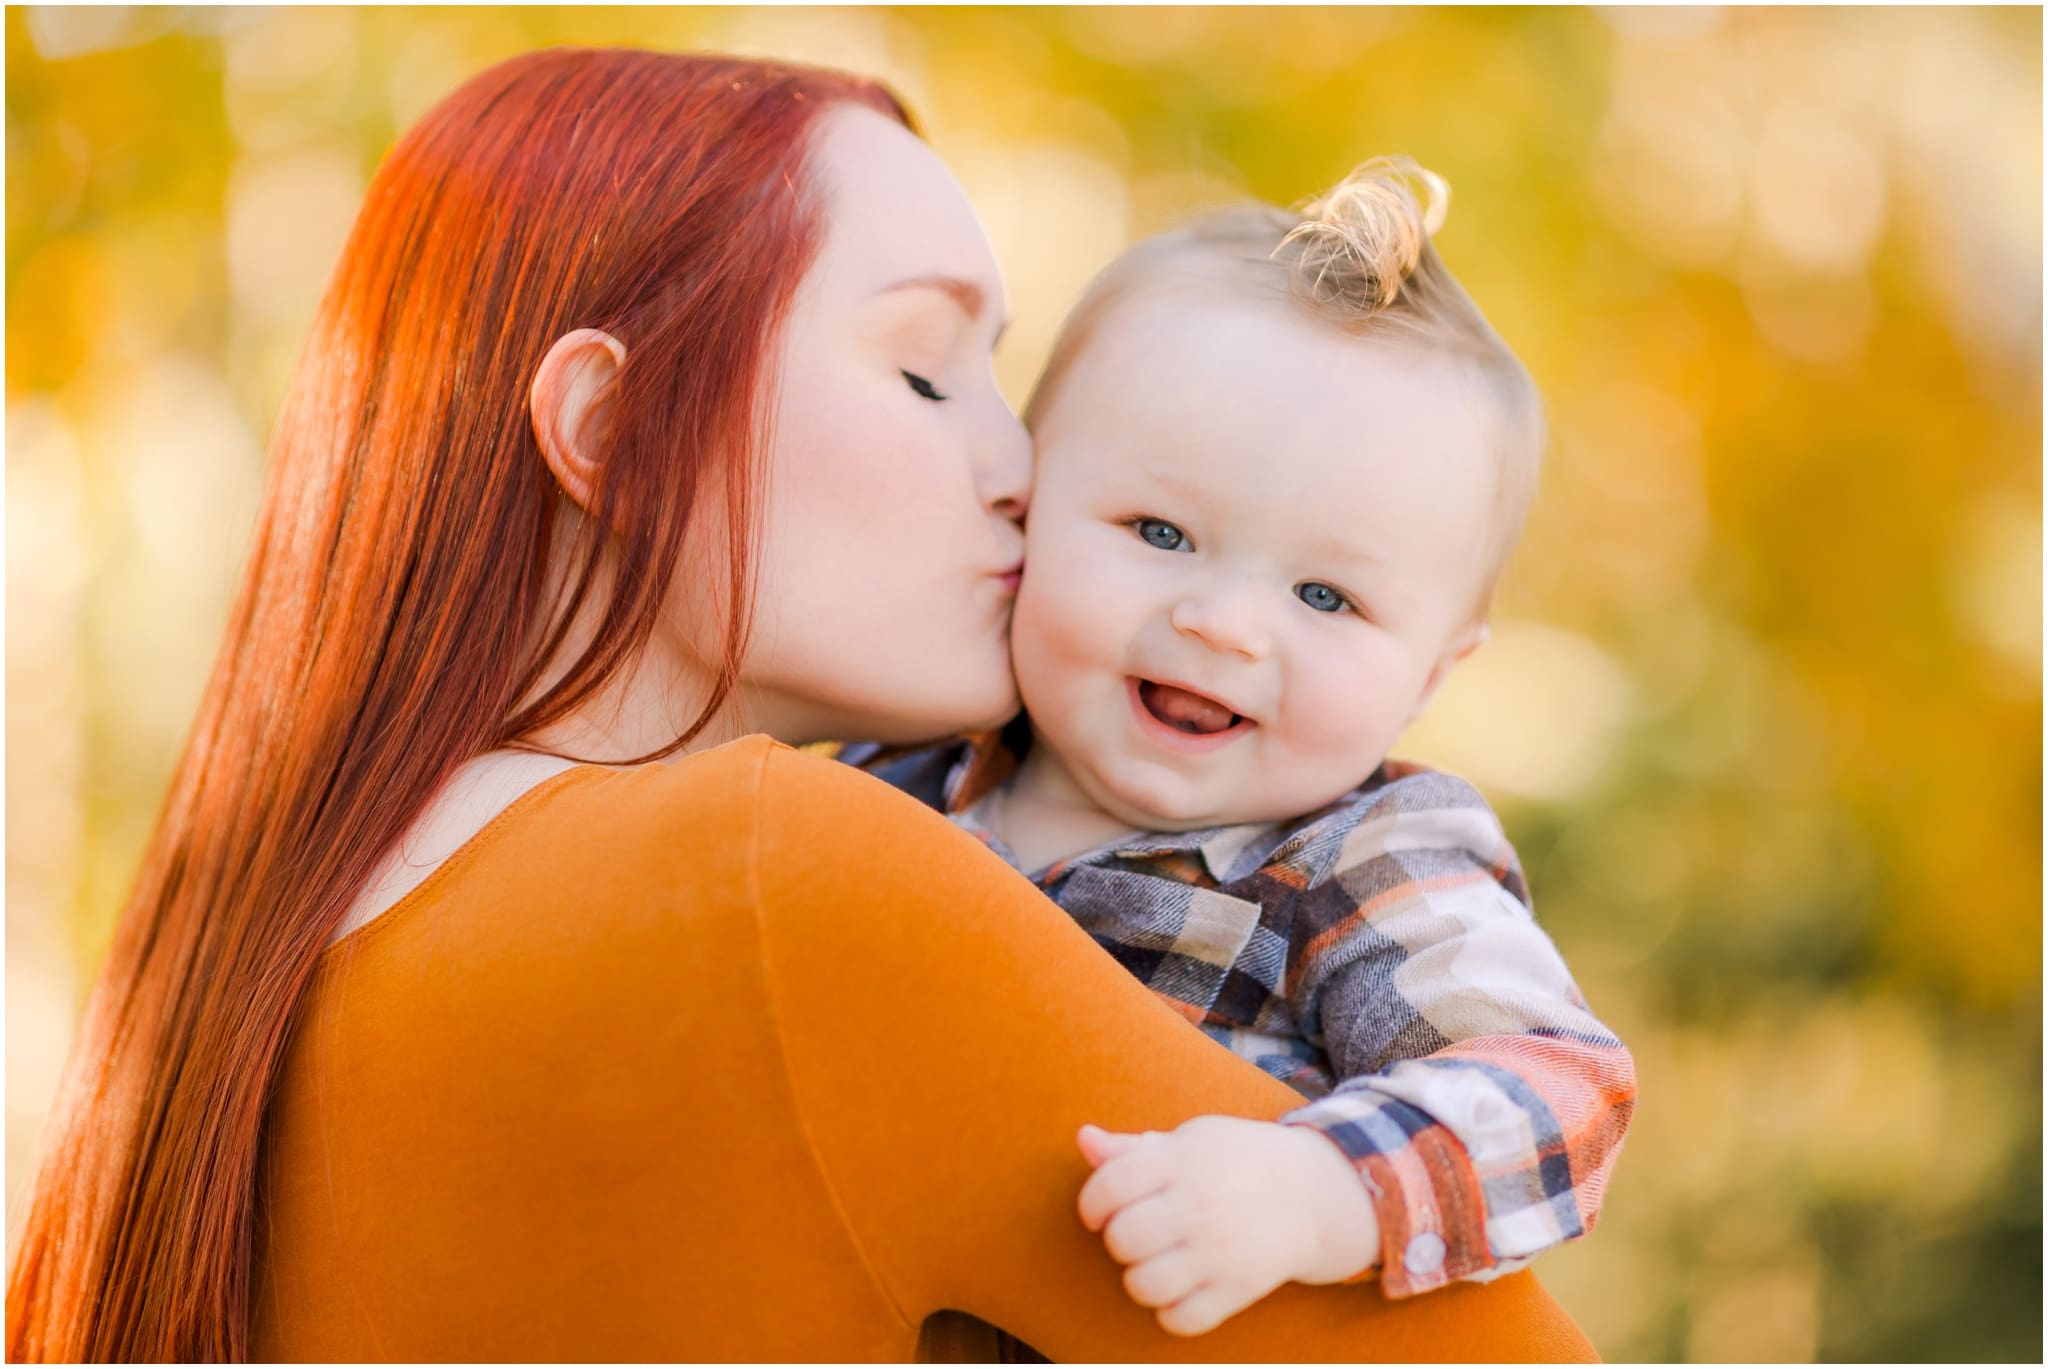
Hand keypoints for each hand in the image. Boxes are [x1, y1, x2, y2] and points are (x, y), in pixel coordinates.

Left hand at [1074, 1116, 1379, 1335]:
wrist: (1311, 1194)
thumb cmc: (1236, 1161)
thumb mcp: (1192, 1140)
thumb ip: (1132, 1147)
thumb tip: (1084, 1139)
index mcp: (1182, 1161)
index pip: (1110, 1184)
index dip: (1092, 1203)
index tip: (1099, 1211)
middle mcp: (1200, 1206)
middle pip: (1123, 1239)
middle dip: (1118, 1241)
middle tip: (1136, 1235)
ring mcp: (1220, 1252)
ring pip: (1145, 1285)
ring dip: (1139, 1279)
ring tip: (1155, 1264)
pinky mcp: (1239, 1290)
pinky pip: (1181, 1320)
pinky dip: (1170, 1312)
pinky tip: (1180, 1290)